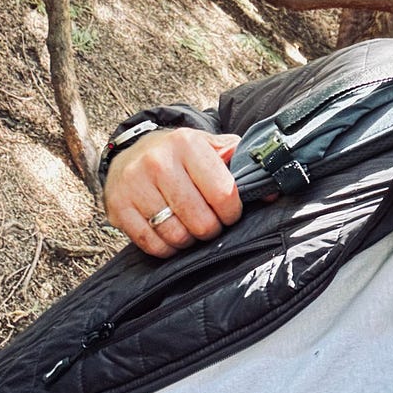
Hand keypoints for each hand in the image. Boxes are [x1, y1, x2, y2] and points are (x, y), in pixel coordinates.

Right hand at [104, 127, 242, 257]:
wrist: (131, 152)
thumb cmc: (179, 155)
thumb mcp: (209, 147)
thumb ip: (240, 163)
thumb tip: (272, 190)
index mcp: (187, 144)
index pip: (224, 193)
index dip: (232, 212)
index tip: (230, 213)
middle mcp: (159, 162)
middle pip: (201, 221)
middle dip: (211, 229)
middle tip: (210, 224)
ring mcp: (136, 185)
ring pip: (177, 236)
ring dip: (189, 241)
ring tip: (190, 227)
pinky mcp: (119, 207)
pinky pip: (152, 245)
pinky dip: (167, 248)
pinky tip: (170, 234)